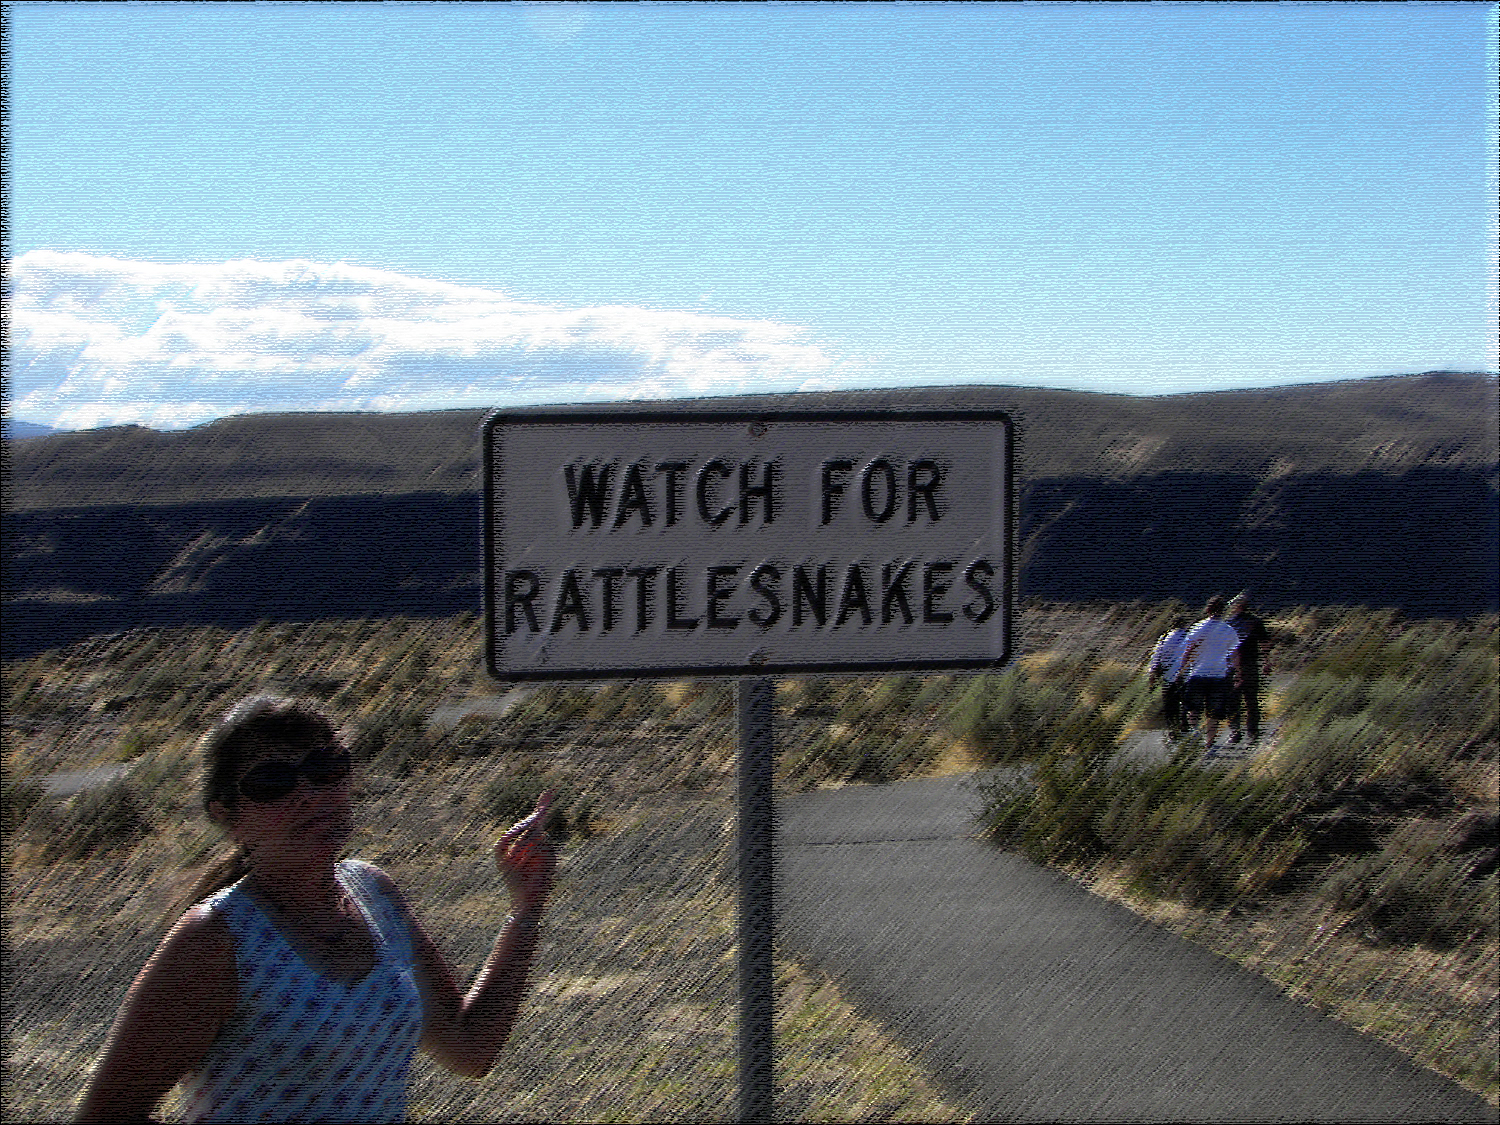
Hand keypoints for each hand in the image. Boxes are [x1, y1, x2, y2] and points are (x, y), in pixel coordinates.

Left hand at [495, 789, 556, 915]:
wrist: (523, 900)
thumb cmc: (513, 880)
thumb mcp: (502, 857)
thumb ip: (504, 841)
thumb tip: (513, 830)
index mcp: (530, 842)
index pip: (536, 820)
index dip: (542, 805)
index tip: (549, 791)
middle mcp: (541, 844)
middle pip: (536, 824)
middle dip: (526, 827)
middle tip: (515, 838)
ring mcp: (547, 851)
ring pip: (536, 834)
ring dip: (523, 843)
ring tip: (515, 857)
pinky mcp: (551, 859)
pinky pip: (541, 845)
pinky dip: (529, 851)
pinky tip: (522, 862)